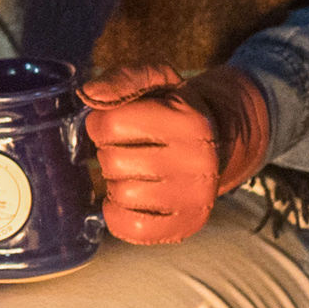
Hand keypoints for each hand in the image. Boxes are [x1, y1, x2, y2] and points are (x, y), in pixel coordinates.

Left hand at [83, 65, 264, 246]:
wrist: (218, 142)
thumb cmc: (174, 110)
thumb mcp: (157, 81)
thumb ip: (123, 78)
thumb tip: (90, 94)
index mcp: (187, 120)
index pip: (111, 124)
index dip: (100, 123)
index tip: (112, 124)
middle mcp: (198, 161)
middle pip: (114, 163)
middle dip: (108, 153)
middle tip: (125, 148)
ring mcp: (196, 197)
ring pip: (122, 196)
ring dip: (115, 183)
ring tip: (132, 171)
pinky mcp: (188, 225)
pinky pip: (132, 228)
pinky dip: (118, 215)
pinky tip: (127, 200)